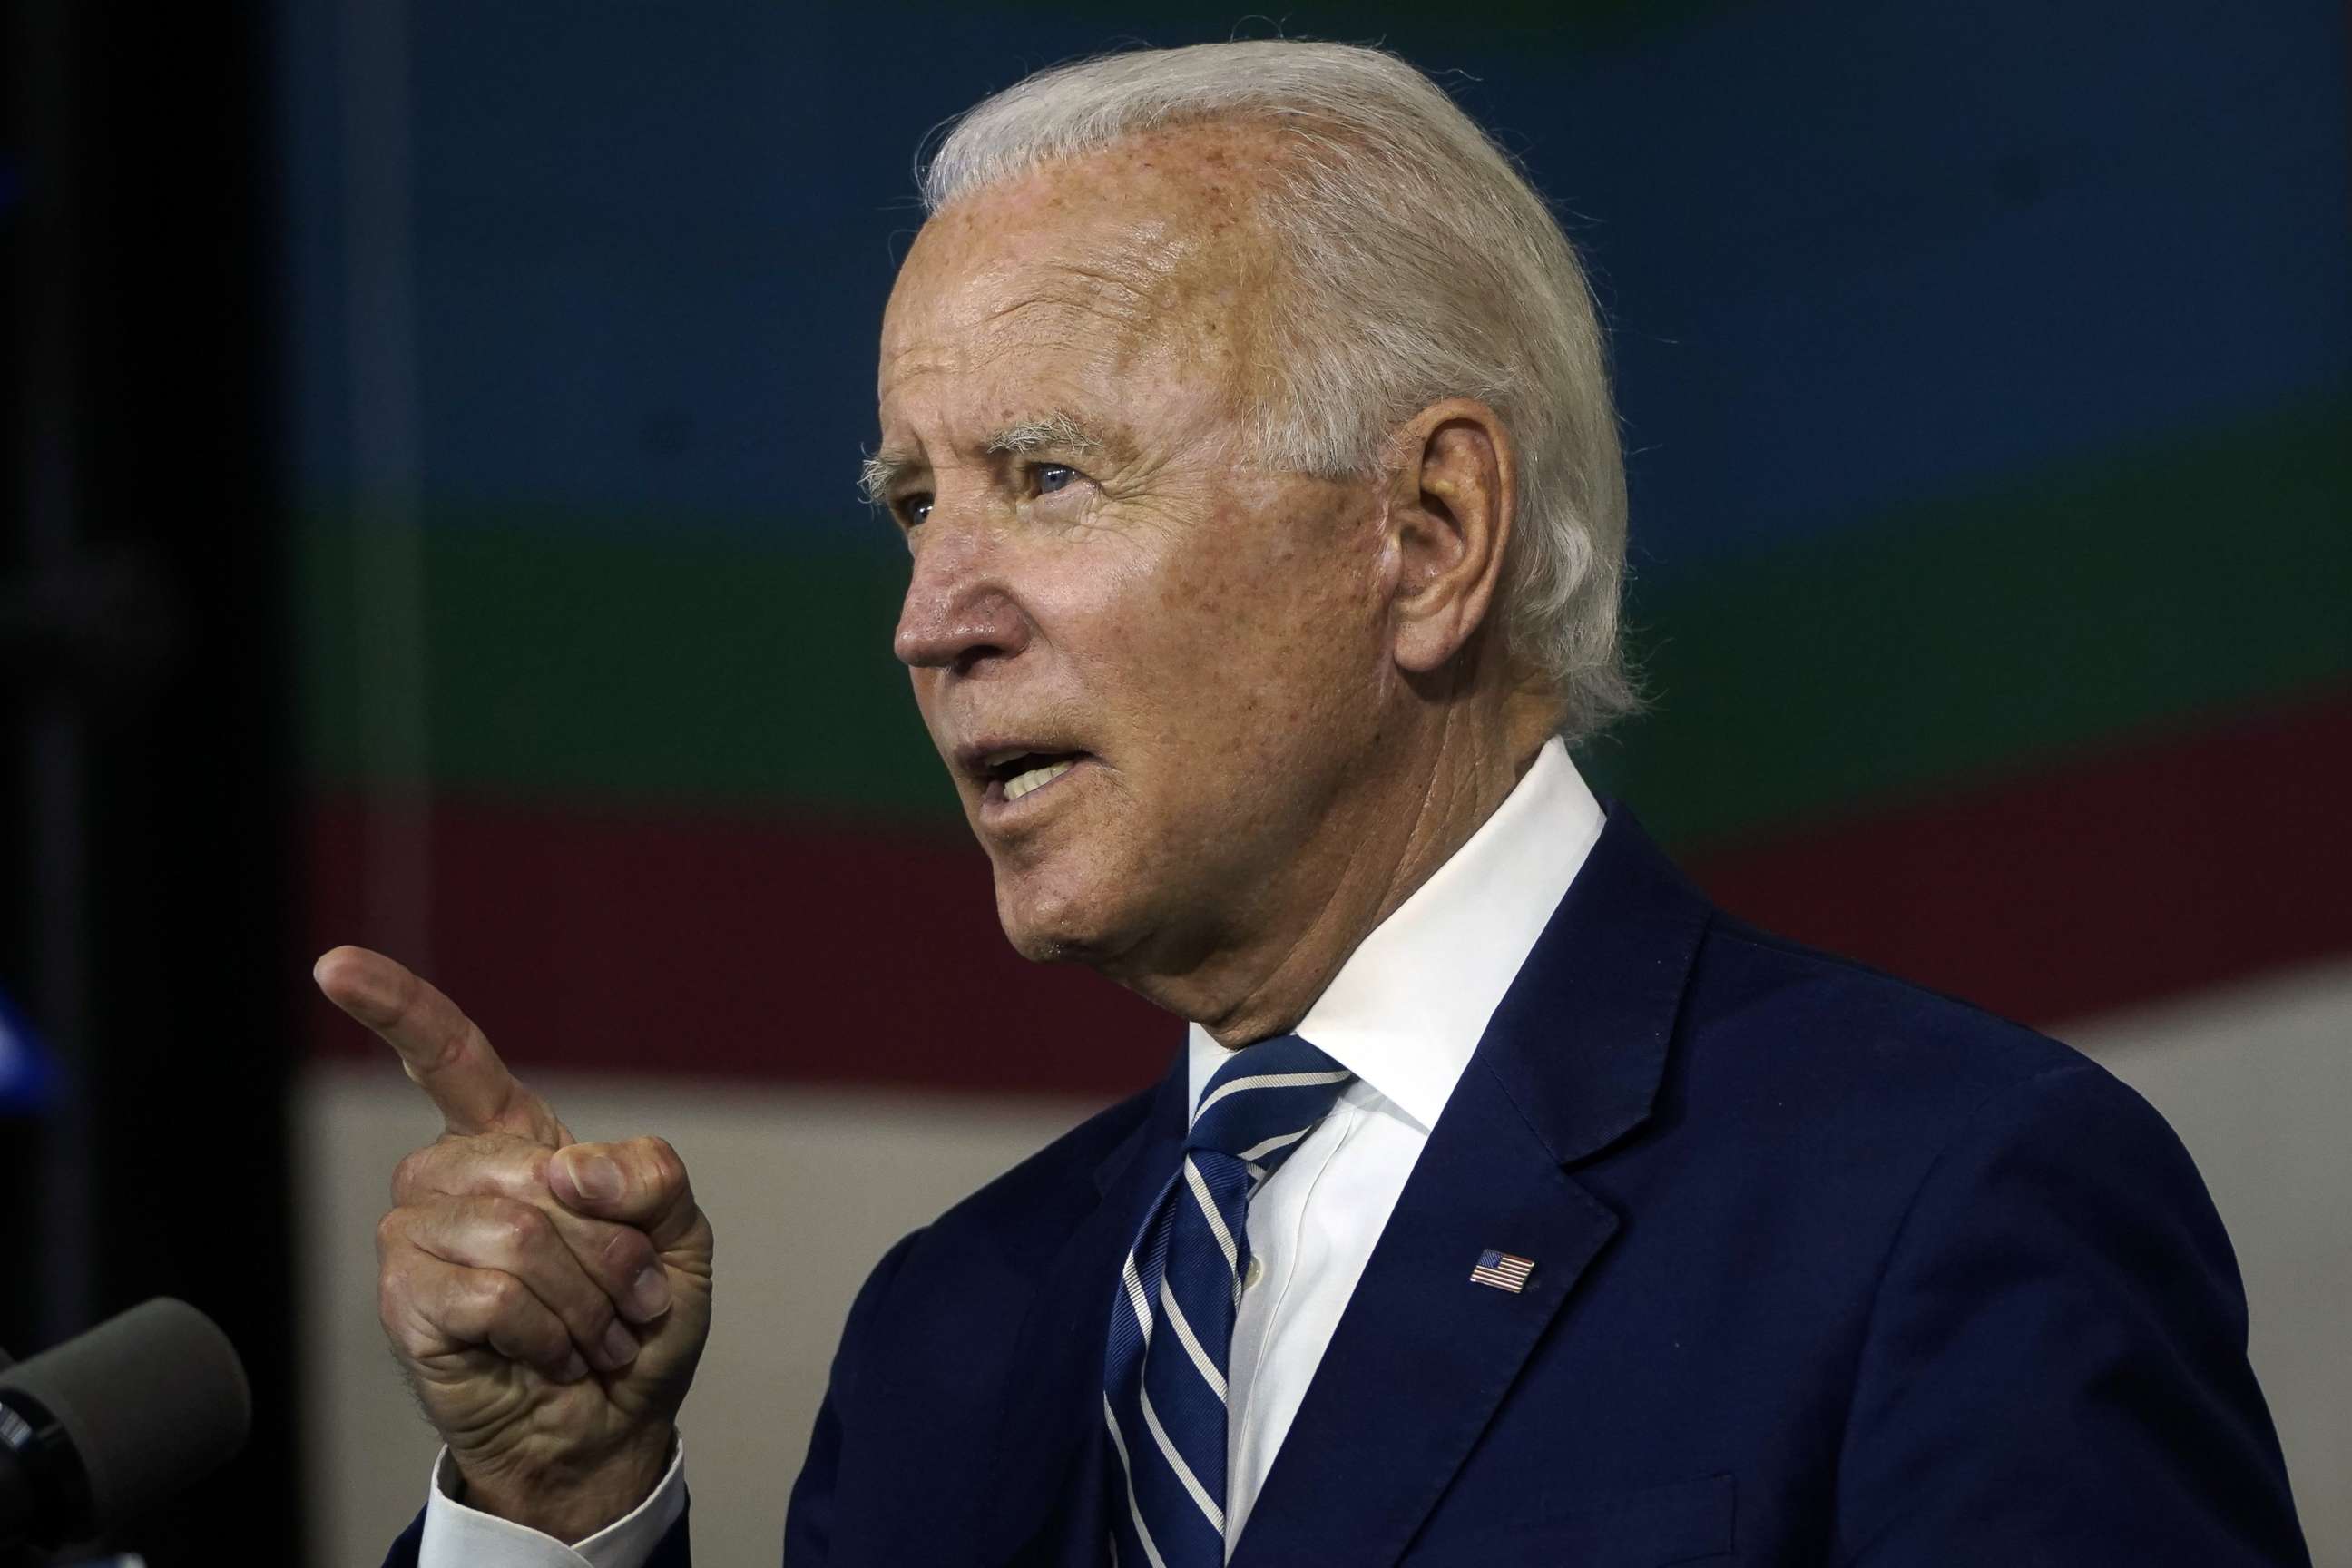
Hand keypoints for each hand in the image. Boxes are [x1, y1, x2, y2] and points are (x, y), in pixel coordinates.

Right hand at [316, 945, 714, 1541]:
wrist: (610, 1424)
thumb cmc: (637, 1323)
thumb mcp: (678, 1234)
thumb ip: (648, 1176)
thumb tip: (570, 1164)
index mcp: (513, 1139)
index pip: (445, 1055)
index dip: (393, 1006)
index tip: (333, 966)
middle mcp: (450, 1178)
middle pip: (539, 1174)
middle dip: (609, 1247)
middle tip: (625, 1298)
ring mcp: (417, 1239)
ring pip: (519, 1236)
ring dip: (585, 1299)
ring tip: (589, 1332)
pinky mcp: (405, 1303)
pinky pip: (493, 1295)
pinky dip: (546, 1333)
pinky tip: (545, 1355)